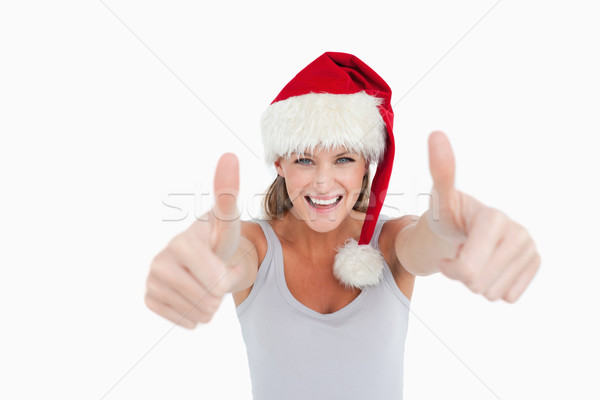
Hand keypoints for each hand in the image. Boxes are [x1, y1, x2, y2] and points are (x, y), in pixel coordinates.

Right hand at [145, 153, 243, 327]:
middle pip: (207, 300)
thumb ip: (229, 193)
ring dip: (209, 305)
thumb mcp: (229, 222)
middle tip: (216, 274)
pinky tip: (192, 295)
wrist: (204, 257)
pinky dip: (194, 315)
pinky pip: (183, 320)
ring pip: (197, 313)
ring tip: (205, 283)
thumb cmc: (219, 239)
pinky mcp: (149, 297)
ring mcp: (152, 280)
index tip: (222, 271)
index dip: (224, 280)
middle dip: (219, 293)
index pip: (213, 280)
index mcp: (182, 243)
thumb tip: (229, 154)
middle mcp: (160, 260)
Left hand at [427, 131, 540, 302]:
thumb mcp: (439, 199)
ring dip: (475, 282)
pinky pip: (506, 296)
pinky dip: (492, 286)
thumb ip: (440, 172)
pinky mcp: (534, 264)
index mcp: (494, 219)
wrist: (462, 228)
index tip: (450, 246)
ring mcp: (529, 249)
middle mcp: (519, 233)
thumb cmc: (448, 215)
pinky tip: (488, 264)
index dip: (451, 267)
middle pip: (478, 284)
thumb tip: (436, 134)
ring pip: (491, 293)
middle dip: (462, 274)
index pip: (467, 269)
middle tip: (460, 251)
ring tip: (473, 255)